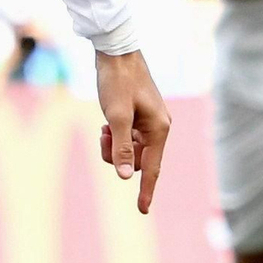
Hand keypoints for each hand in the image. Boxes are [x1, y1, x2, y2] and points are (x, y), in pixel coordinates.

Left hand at [96, 49, 170, 215]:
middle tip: (104, 135)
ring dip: (113, 145)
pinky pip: (126, 139)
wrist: (116, 52)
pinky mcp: (137, 117)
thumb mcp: (116, 117)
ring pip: (129, 150)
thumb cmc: (117, 82)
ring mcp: (148, 122)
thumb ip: (122, 147)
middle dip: (118, 155)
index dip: (146, 190)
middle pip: (138, 160)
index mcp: (159, 128)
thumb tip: (126, 176)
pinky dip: (114, 136)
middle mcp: (158, 127)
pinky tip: (105, 123)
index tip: (142, 210)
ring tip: (103, 127)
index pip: (152, 168)